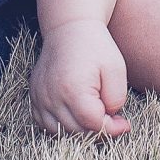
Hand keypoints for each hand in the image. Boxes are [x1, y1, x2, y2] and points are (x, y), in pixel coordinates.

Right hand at [31, 19, 129, 136]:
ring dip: (81, 131)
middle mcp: (52, 96)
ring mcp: (40, 97)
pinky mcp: (34, 95)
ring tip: (96, 118)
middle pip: (77, 132)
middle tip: (113, 122)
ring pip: (60, 132)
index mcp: (73, 89)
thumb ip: (116, 99)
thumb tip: (109, 119)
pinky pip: (45, 124)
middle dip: (99, 131)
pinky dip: (61, 127)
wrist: (69, 27)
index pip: (94, 124)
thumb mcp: (116, 69)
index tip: (125, 124)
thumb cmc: (95, 46)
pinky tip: (76, 117)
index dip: (112, 129)